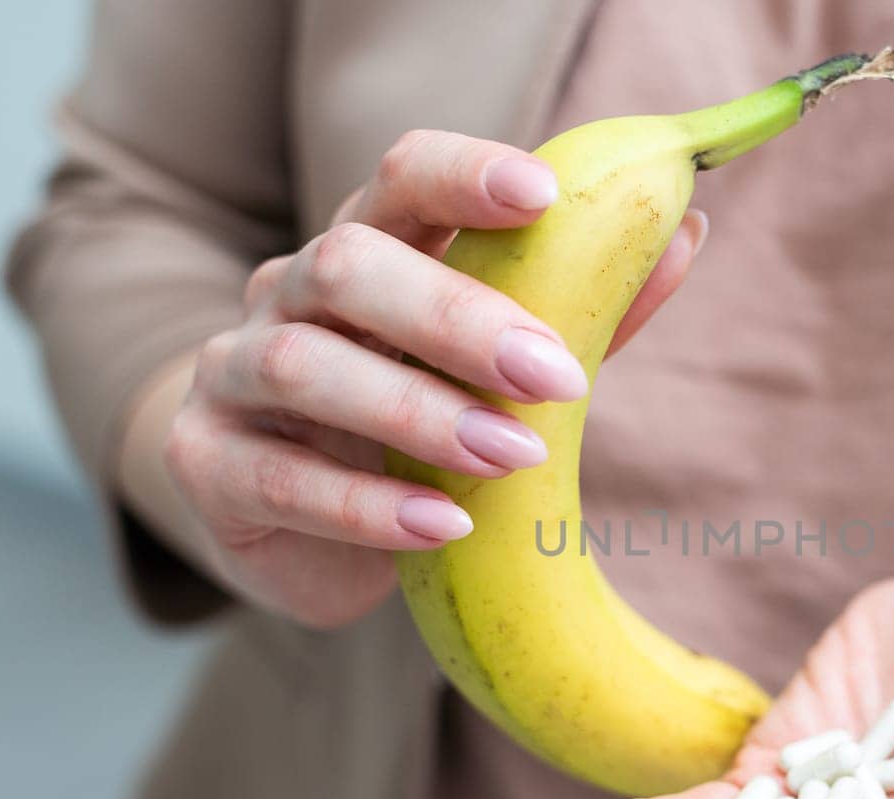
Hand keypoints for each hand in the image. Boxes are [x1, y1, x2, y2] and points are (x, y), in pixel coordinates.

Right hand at [160, 130, 704, 626]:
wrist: (286, 520)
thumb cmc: (408, 423)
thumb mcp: (494, 368)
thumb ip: (581, 307)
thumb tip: (684, 233)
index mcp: (365, 253)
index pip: (400, 181)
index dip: (464, 177)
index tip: (543, 197)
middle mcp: (285, 297)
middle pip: (347, 264)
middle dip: (456, 318)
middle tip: (555, 378)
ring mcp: (233, 377)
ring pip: (307, 366)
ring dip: (419, 413)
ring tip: (511, 459)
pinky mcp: (209, 466)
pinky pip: (280, 479)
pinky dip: (368, 506)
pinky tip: (445, 526)